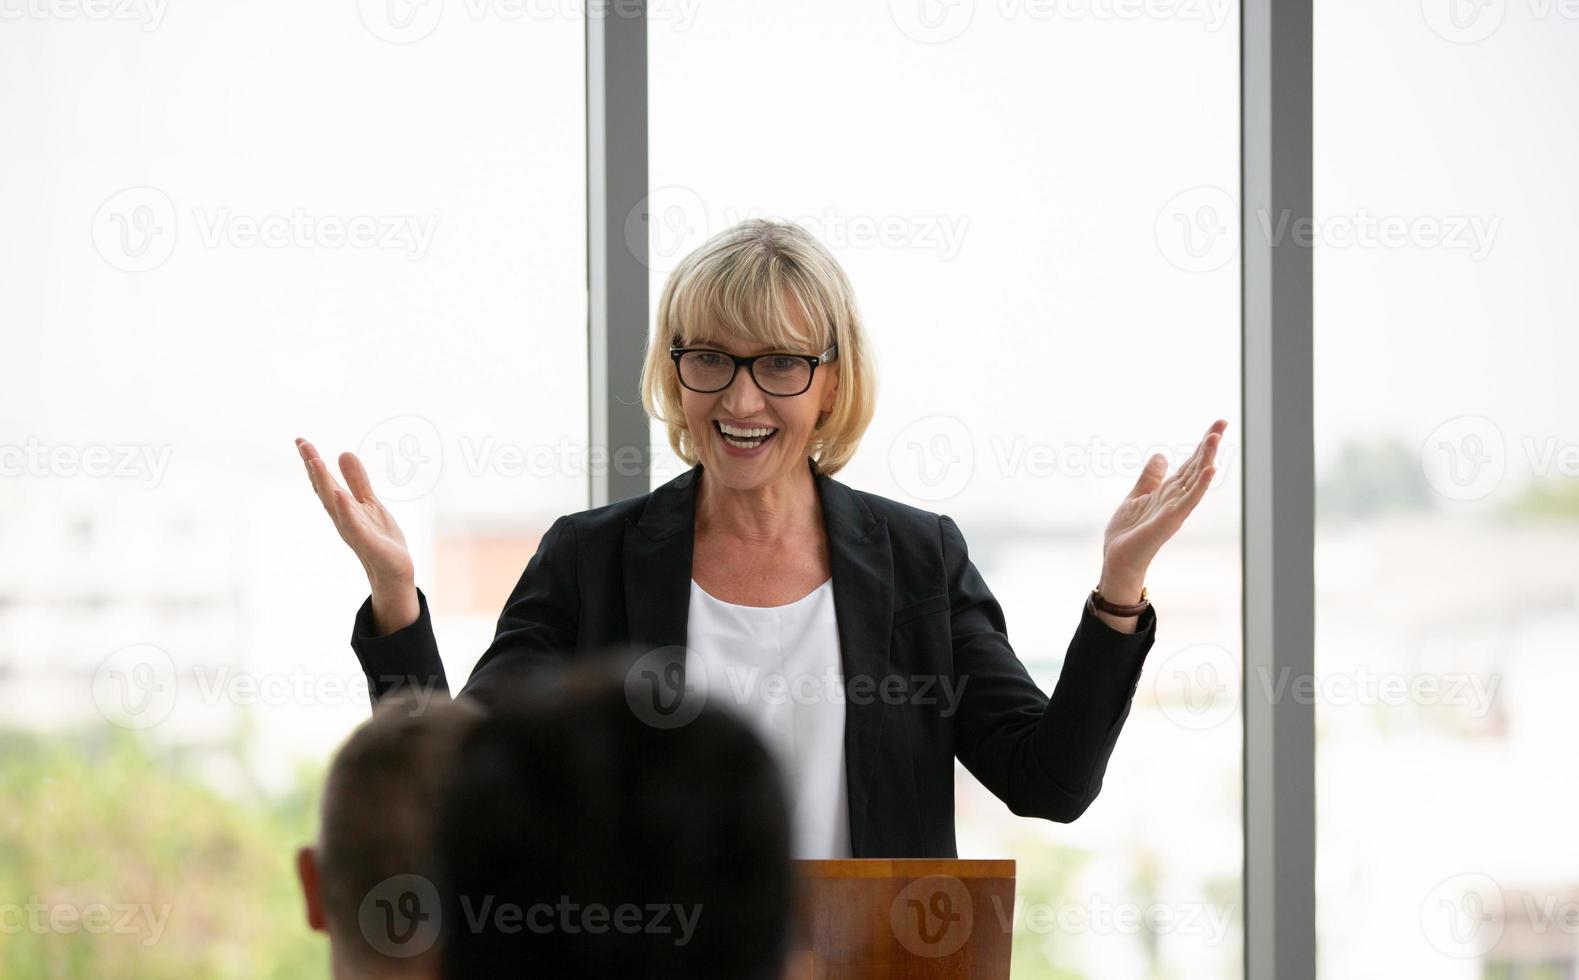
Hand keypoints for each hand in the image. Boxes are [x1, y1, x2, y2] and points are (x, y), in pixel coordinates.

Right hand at [296, 436, 414, 594]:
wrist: (394, 569)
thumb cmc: (379, 537)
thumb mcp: (369, 502)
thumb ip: (357, 480)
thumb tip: (343, 453)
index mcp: (342, 506)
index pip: (324, 481)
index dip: (312, 461)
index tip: (301, 440)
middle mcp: (342, 516)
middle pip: (323, 488)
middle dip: (313, 466)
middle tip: (302, 443)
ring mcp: (352, 529)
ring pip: (334, 503)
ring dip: (324, 483)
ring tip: (316, 461)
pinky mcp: (366, 541)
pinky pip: (353, 524)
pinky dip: (345, 509)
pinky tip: (340, 495)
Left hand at [1101, 419, 1226, 590]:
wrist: (1117, 558)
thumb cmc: (1128, 532)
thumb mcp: (1136, 496)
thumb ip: (1150, 477)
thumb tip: (1161, 455)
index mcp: (1169, 491)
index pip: (1191, 463)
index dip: (1202, 445)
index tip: (1217, 425)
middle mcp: (1176, 498)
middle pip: (1197, 467)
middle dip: (1209, 445)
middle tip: (1222, 423)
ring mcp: (1176, 508)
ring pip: (1195, 479)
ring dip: (1206, 458)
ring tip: (1215, 437)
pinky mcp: (1171, 520)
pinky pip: (1189, 500)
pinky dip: (1200, 485)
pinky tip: (1210, 470)